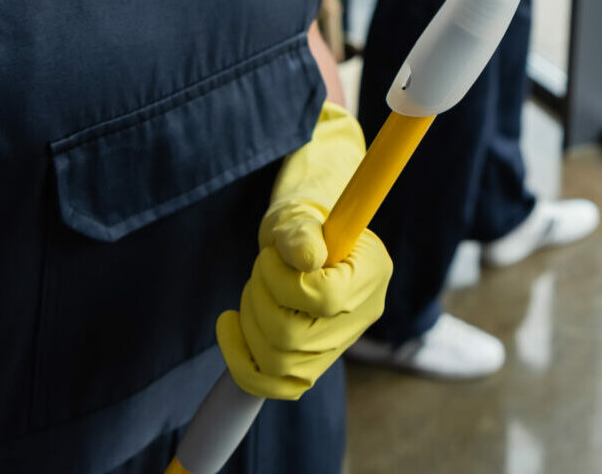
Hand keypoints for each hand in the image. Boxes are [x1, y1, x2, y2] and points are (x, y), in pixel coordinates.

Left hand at [216, 102, 390, 398]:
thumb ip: (301, 233)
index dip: (284, 283)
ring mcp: (336, 345)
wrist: (301, 241)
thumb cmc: (300, 223)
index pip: (325, 300)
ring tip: (253, 290)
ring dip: (249, 322)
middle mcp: (361, 316)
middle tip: (259, 270)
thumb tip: (307, 258)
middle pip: (294, 339)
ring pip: (279, 363)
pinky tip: (229, 326)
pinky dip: (241, 360)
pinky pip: (273, 385)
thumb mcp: (299, 216)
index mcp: (371, 274)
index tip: (270, 257)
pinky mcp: (311, 364)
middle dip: (259, 301)